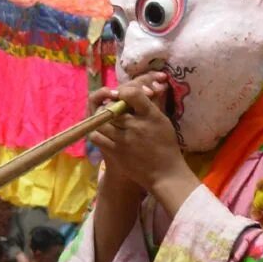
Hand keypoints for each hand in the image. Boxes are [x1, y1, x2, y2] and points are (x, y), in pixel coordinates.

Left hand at [88, 73, 193, 198]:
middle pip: (113, 107)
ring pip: (101, 120)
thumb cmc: (166, 145)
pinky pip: (96, 136)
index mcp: (151, 116)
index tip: (121, 94)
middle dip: (110, 104)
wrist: (165, 173)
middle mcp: (136, 126)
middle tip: (111, 107)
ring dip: (101, 117)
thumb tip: (140, 87)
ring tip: (106, 118)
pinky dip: (96, 131)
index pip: (132, 94)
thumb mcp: (162, 120)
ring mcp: (123, 139)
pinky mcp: (114, 152)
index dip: (123, 91)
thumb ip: (150, 104)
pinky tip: (101, 131)